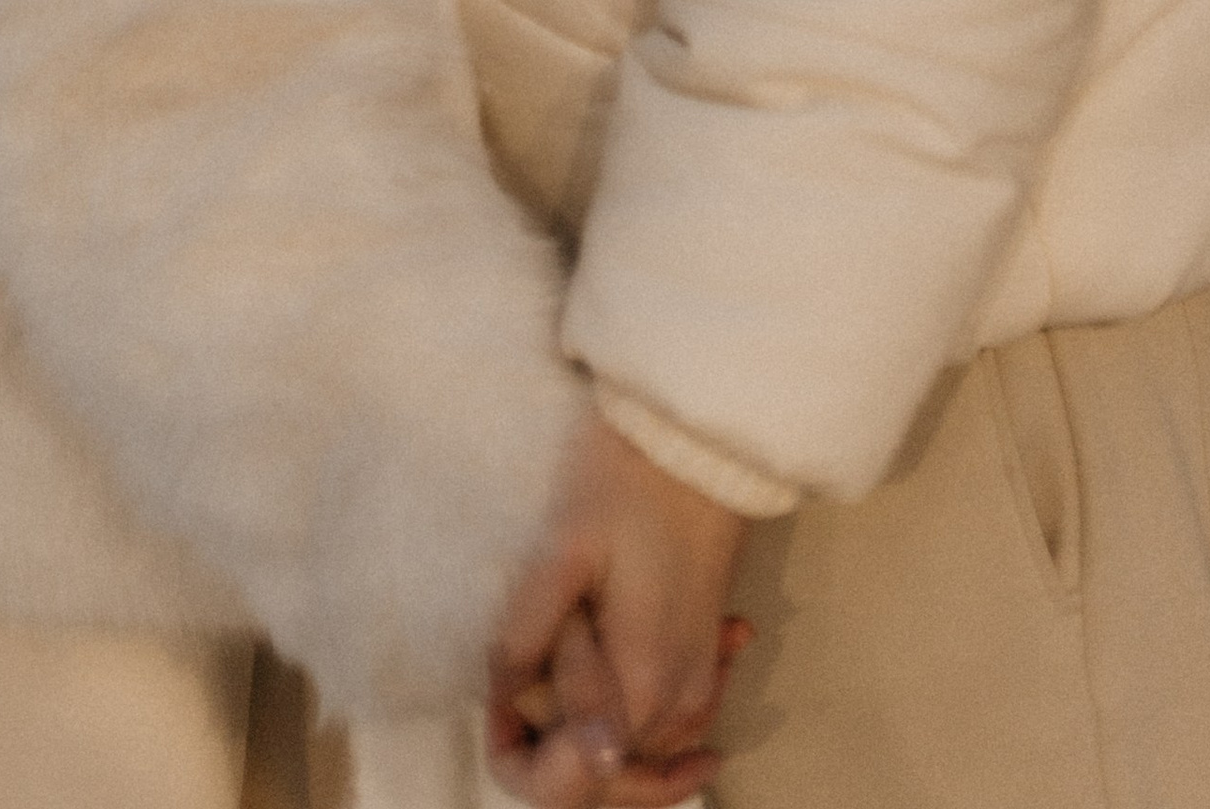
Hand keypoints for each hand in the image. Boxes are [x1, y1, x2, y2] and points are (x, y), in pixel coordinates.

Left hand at [486, 409, 749, 805]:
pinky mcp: (708, 654)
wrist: (701, 436)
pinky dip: (627, 704)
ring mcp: (700, 683)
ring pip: (635, 752)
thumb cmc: (623, 482)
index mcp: (639, 689)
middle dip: (553, 743)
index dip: (522, 752)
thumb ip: (530, 642)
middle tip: (524, 667)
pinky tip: (600, 650)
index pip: (574, 783)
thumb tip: (509, 711)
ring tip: (556, 656)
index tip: (501, 692)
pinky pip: (666, 719)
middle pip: (606, 778)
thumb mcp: (559, 553)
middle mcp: (677, 704)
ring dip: (588, 725)